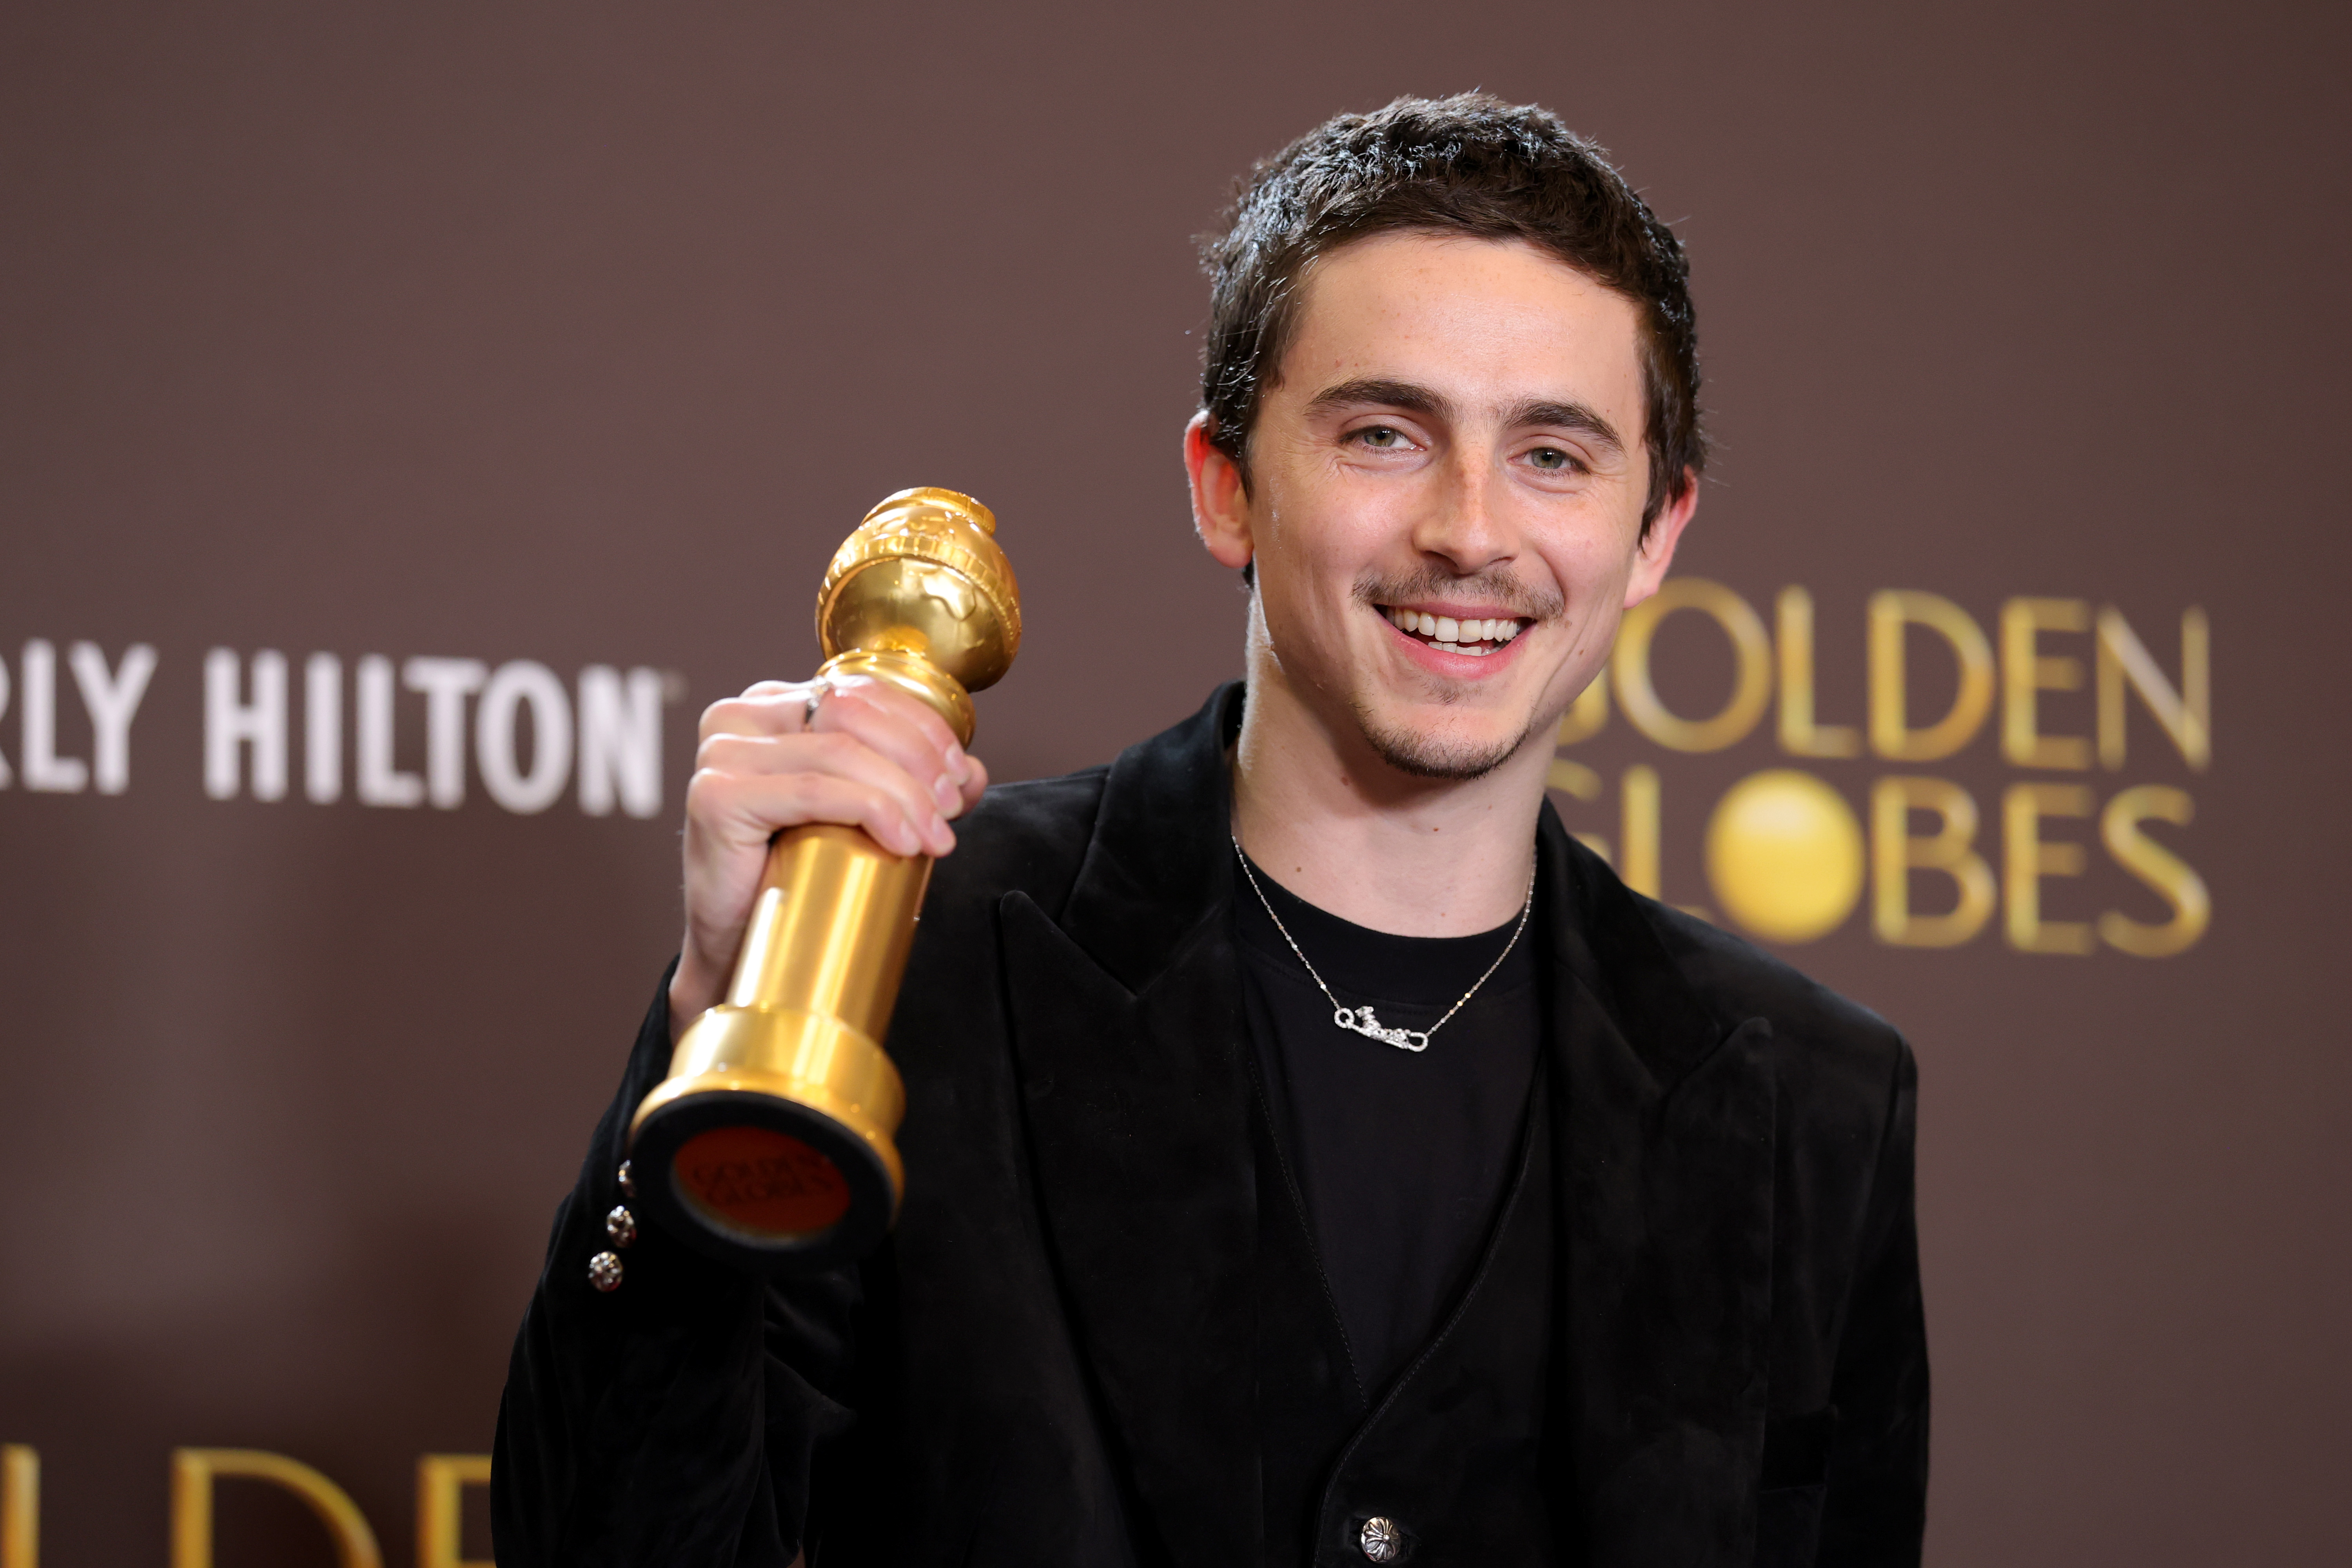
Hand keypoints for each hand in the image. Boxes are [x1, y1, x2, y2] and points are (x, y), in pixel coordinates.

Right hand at [668, 675, 987, 1038]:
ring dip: (904, 792)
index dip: (922, 727)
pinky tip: (902, 841)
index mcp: (771, 706)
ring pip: (838, 752)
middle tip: (951, 809)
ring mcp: (722, 754)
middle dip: (918, 759)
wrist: (735, 941)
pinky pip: (813, 790)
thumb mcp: (860, 812)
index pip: (860, 691)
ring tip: (936, 836)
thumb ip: (912, 782)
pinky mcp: (717, 797)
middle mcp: (738, 717)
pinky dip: (870, 809)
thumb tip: (971, 772)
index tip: (960, 774)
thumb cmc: (790, 873)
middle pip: (852, 714)